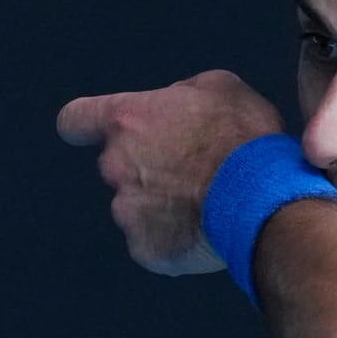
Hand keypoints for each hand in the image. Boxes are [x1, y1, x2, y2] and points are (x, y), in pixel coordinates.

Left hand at [57, 70, 283, 275]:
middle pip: (119, 165)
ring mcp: (126, 212)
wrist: (261, 200)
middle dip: (147, 167)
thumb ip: (183, 94)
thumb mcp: (221, 88)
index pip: (75, 120)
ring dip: (162, 204)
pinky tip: (206, 229)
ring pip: (137, 206)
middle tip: (192, 170)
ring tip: (206, 204)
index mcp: (127, 121)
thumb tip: (175, 106)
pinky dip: (173, 237)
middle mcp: (115, 166)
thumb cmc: (242, 136)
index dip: (84, 125)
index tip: (92, 132)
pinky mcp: (144, 249)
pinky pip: (153, 241)